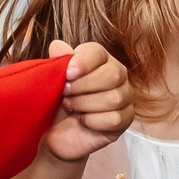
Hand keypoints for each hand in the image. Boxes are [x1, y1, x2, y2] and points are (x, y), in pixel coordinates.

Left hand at [40, 41, 131, 161]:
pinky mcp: (125, 120)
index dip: (82, 62)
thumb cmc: (56, 104)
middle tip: (65, 94)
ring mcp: (124, 97)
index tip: (67, 74)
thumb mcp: (52, 82)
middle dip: (83, 86)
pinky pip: (114, 119)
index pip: (98, 52)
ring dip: (85, 104)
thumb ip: (57, 62)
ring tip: (71, 107)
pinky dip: (92, 121)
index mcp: (99, 59)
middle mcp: (117, 74)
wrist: (55, 133)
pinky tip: (82, 121)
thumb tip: (57, 45)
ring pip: (114, 98)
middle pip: (112, 74)